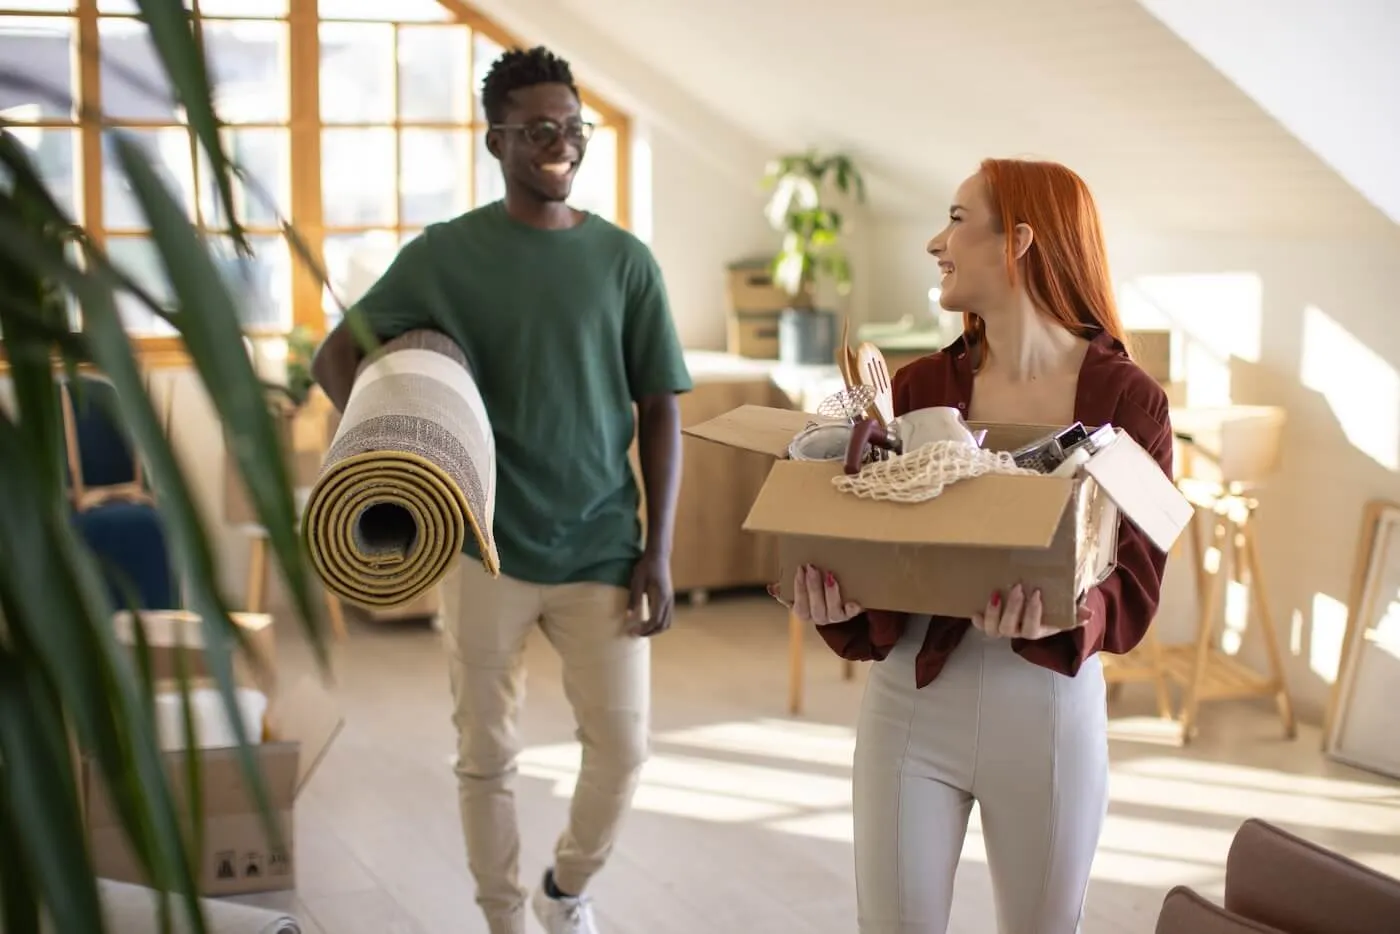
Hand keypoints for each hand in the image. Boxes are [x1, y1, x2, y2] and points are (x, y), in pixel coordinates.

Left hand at [627, 550, 674, 637]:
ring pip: (667, 622)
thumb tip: (628, 616)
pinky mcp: (669, 598)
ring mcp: (670, 600)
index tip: (632, 631)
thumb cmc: (646, 567)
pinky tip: (648, 621)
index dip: (644, 629)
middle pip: (663, 625)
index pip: (655, 621)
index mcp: (661, 598)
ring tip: (642, 629)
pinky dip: (659, 623)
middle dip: (650, 632)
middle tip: (635, 633)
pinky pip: (667, 616)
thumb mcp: (636, 582)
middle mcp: (669, 601)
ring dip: (655, 629)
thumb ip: (633, 599)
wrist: (658, 555)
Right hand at [790, 564, 861, 624]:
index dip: (798, 588)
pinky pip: (852, 614)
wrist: (839, 604)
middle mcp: (820, 618)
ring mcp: (836, 617)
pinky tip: (853, 600)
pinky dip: (853, 608)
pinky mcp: (851, 613)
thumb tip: (772, 588)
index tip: (799, 569)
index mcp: (804, 612)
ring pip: (833, 611)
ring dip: (831, 594)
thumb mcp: (799, 591)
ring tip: (830, 576)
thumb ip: (785, 590)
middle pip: (816, 607)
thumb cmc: (814, 592)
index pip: (799, 605)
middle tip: (812, 567)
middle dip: (813, 587)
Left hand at [970, 583, 1091, 639]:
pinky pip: (981, 626)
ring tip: (995, 594)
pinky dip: (977, 620)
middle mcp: (1017, 632)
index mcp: (1036, 631)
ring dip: (993, 612)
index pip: (1032, 628)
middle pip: (1009, 628)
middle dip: (1013, 608)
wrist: (1040, 608)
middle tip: (1017, 587)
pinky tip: (974, 610)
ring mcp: (1003, 627)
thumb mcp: (1066, 612)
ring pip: (993, 629)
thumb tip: (1088, 614)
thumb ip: (1076, 614)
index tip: (1036, 592)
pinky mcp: (991, 620)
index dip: (1032, 613)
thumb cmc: (1054, 609)